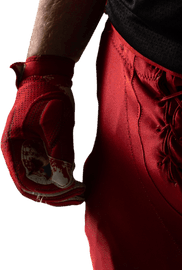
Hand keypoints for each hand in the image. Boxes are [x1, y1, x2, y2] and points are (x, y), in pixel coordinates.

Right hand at [1, 54, 85, 205]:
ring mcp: (26, 148)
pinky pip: (46, 167)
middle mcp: (16, 151)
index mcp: (13, 146)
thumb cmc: (50, 94)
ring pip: (40, 178)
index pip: (27, 182)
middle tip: (79, 197)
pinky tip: (76, 178)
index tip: (71, 194)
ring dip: (59, 188)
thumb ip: (58, 153)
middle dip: (56, 195)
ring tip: (81, 192)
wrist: (50, 73)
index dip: (49, 193)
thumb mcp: (56, 123)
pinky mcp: (37, 144)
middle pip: (33, 184)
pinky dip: (59, 175)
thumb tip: (63, 183)